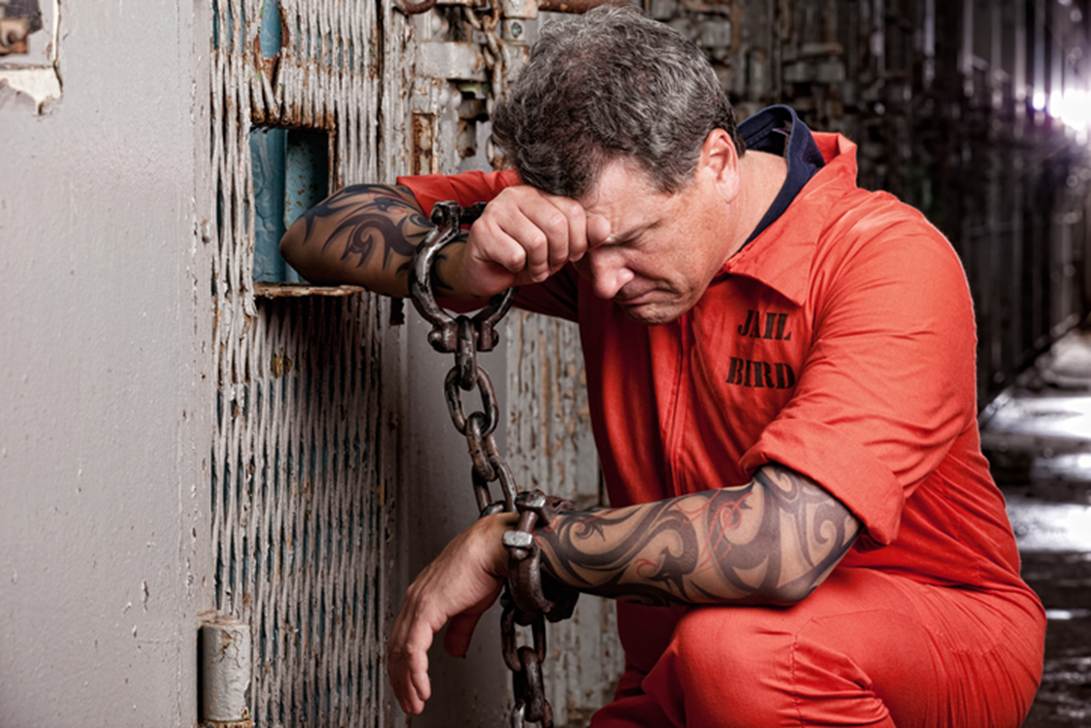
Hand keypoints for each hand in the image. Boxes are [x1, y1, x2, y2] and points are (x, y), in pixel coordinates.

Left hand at [386, 512, 515, 715]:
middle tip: (409, 702)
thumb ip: (459, 630)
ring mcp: (418, 603)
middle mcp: (414, 600)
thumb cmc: (484, 566)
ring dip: (407, 682)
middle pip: (395, 649)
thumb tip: (454, 649)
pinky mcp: (426, 608)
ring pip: (400, 652)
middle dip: (400, 680)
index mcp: (422, 598)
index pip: (402, 639)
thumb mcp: (469, 606)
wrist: (492, 548)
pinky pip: (413, 649)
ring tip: (415, 702)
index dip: (404, 667)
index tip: (411, 688)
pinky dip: (415, 672)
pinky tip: (421, 687)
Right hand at [458, 185, 611, 297]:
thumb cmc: (522, 256)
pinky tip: (511, 266)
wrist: (485, 272)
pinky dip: (518, 269)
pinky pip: (515, 256)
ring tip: (531, 267)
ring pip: (537, 242)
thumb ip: (583, 235)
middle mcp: (517, 195)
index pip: (574, 211)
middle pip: (557, 225)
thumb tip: (604, 227)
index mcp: (539, 193)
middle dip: (559, 255)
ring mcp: (497, 210)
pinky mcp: (482, 231)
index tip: (569, 254)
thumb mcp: (559, 247)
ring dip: (538, 265)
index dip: (579, 241)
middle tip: (550, 264)